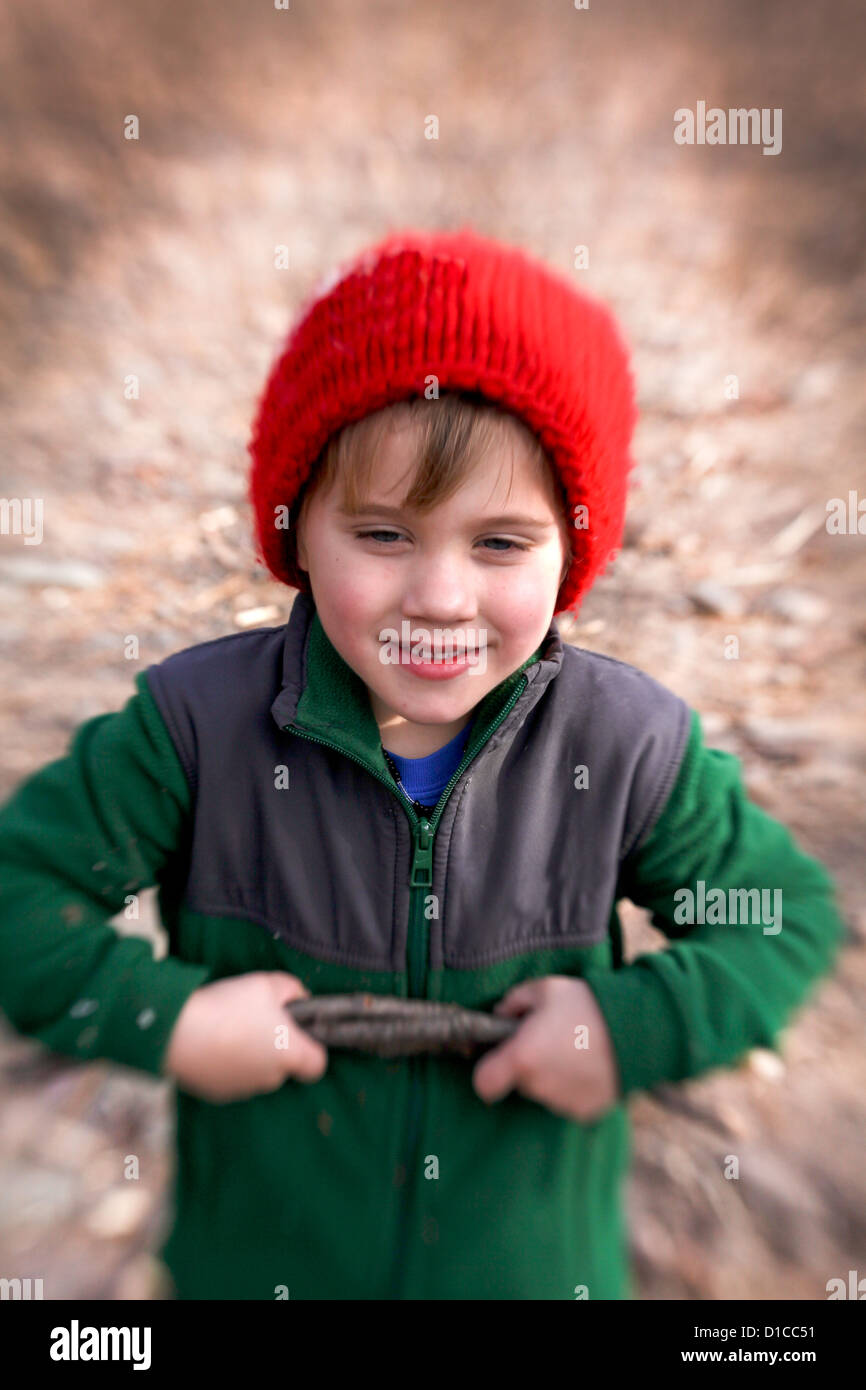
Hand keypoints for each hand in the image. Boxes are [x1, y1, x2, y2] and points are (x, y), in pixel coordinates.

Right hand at [162, 971, 327, 1103]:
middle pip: (284, 1066)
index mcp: (290, 1054)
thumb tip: (299, 999)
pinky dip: (226, 1063)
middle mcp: (270, 1078)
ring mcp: (243, 1089)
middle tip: (256, 1019)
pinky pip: (231, 1077)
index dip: (311, 1048)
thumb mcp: (268, 983)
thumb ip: (293, 990)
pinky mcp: (217, 1093)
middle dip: (275, 1046)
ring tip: (229, 1027)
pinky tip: (212, 1041)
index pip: (316, 1065)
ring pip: (256, 1071)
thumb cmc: (229, 1005)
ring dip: (250, 1054)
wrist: (176, 1032)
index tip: (295, 1029)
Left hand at [472, 976, 620, 1121]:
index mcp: (522, 1058)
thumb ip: (512, 1002)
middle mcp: (538, 1087)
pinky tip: (589, 1065)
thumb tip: (499, 1014)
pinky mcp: (585, 1112)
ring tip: (574, 1049)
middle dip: (527, 1064)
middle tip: (549, 1040)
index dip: (487, 1071)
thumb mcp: (544, 989)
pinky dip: (573, 1086)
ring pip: (544, 1091)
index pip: (483, 1084)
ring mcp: (562, 1103)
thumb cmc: (586, 1004)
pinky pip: (568, 1100)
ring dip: (551, 1075)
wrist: (637, 1029)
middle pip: (519, 1082)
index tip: (500, 1057)